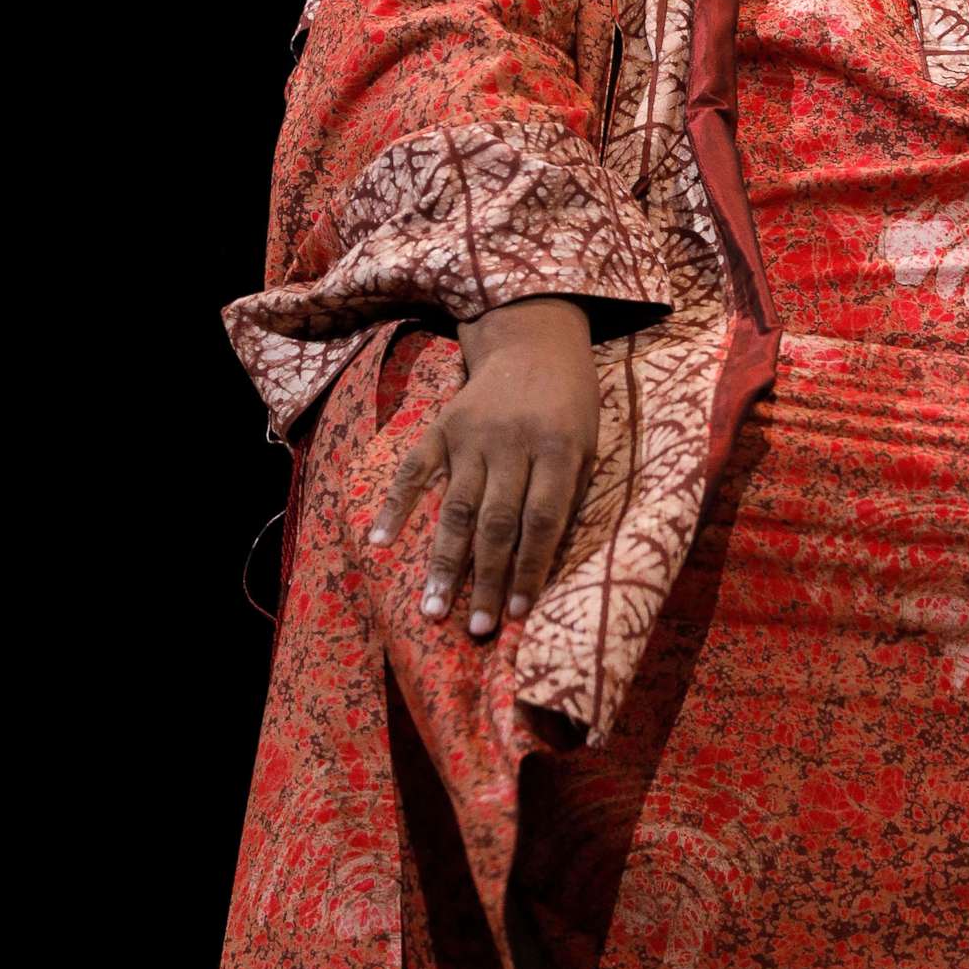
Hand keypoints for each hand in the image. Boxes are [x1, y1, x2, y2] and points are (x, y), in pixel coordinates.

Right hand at [367, 295, 598, 635]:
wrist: (532, 340)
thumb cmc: (570, 403)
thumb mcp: (588, 443)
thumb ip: (568, 496)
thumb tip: (544, 562)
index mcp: (556, 449)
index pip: (540, 521)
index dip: (529, 570)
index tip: (518, 613)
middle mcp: (510, 444)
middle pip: (495, 523)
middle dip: (485, 580)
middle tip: (475, 629)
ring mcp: (470, 435)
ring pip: (454, 507)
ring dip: (443, 562)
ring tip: (432, 607)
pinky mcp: (441, 426)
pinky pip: (414, 469)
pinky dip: (395, 505)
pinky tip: (381, 542)